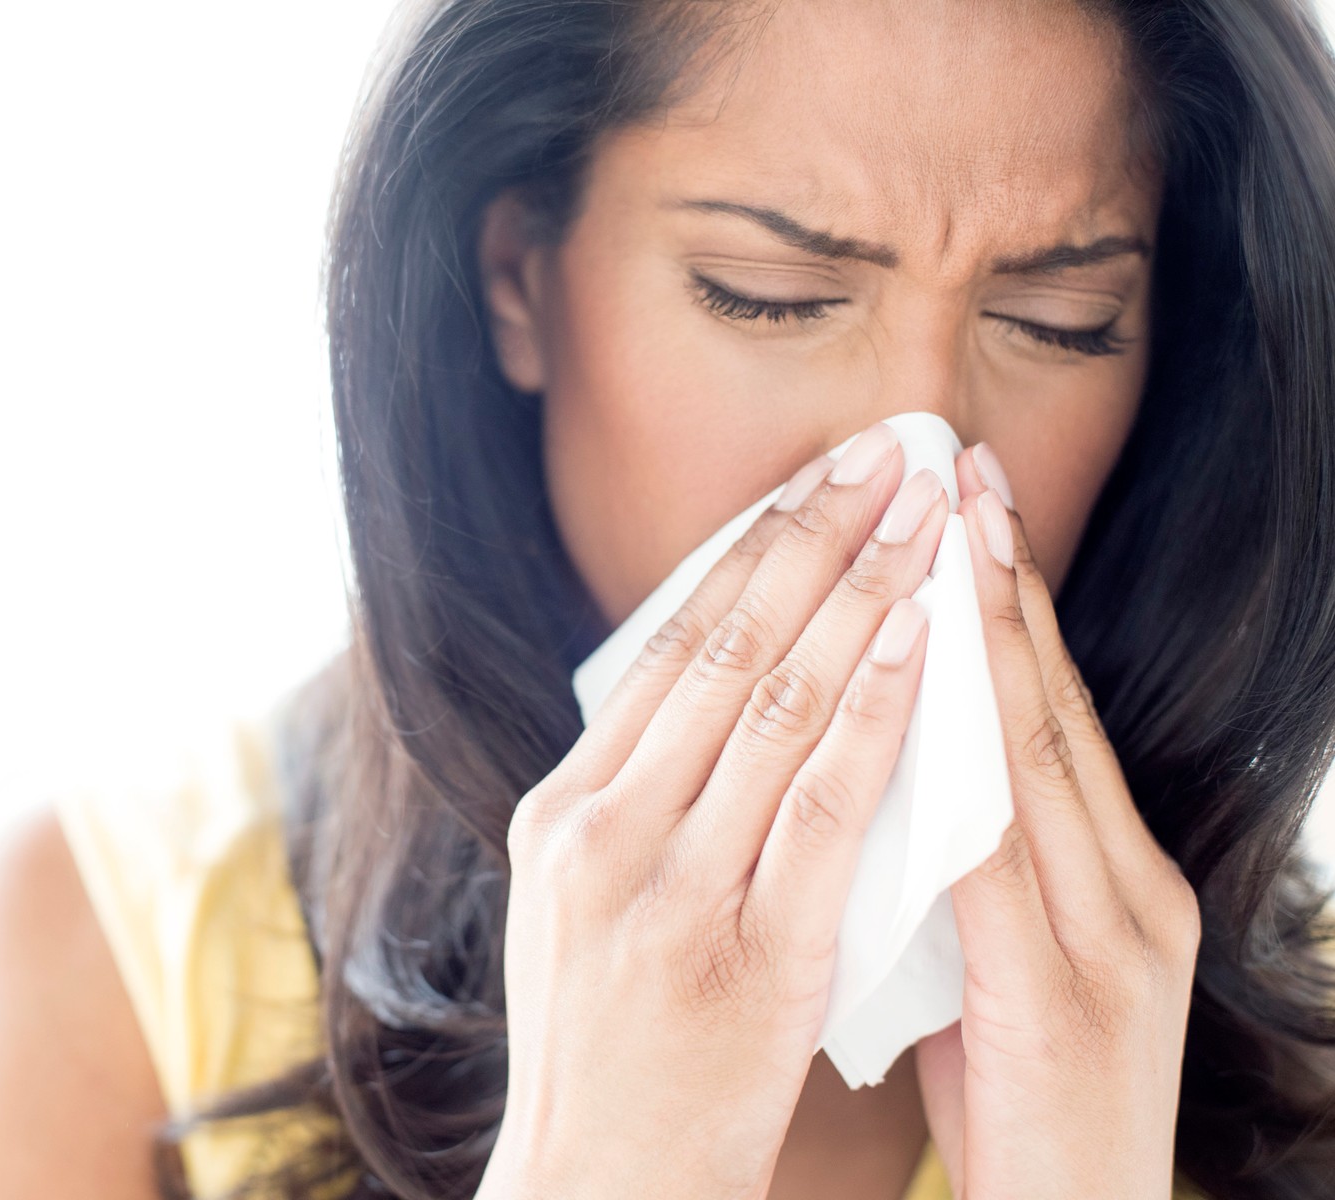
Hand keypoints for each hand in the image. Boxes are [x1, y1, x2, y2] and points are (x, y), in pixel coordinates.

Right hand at [476, 421, 949, 1199]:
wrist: (596, 1179)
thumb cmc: (605, 1046)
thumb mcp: (578, 905)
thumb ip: (631, 802)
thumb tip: (709, 700)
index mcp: (558, 811)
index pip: (661, 650)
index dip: (747, 553)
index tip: (812, 482)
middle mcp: (601, 831)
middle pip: (720, 653)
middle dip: (813, 540)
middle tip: (884, 457)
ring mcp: (667, 888)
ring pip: (774, 707)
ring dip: (860, 599)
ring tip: (920, 519)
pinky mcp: (745, 950)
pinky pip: (822, 806)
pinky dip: (876, 714)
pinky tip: (919, 645)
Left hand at [913, 444, 1201, 1199]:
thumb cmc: (1020, 1102)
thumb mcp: (999, 962)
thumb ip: (970, 866)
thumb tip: (893, 774)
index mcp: (1110, 878)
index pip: (1043, 713)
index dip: (1005, 603)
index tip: (962, 503)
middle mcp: (1127, 891)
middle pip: (1050, 707)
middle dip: (1001, 582)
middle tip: (957, 468)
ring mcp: (1109, 943)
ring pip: (1038, 758)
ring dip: (992, 639)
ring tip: (950, 533)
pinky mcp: (1066, 1001)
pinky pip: (1004, 857)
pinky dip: (968, 763)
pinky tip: (932, 691)